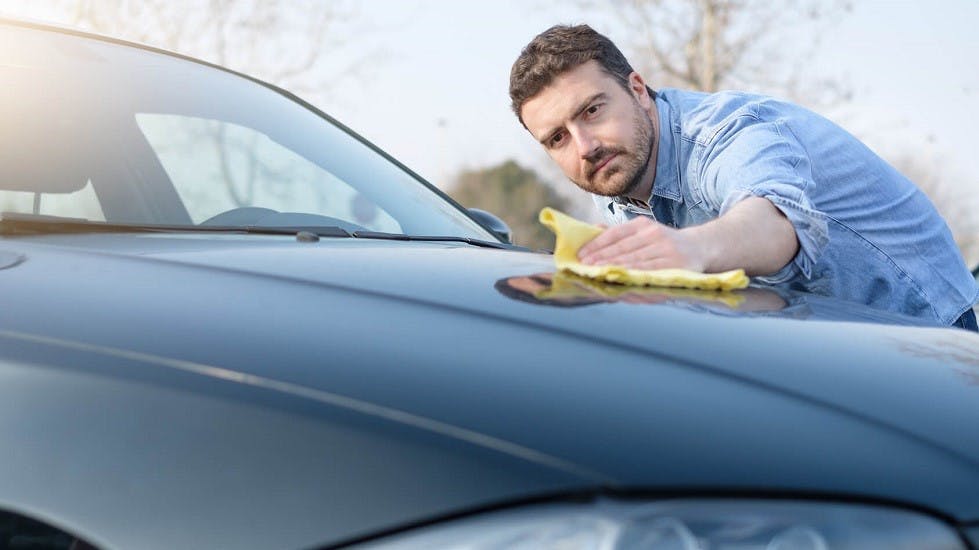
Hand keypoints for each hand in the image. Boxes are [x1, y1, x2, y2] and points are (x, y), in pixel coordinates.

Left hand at [577, 216, 706, 270]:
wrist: (699, 248)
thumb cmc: (662, 242)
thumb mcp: (643, 232)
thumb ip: (619, 233)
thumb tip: (593, 230)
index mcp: (643, 225)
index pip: (616, 234)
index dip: (597, 245)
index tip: (581, 255)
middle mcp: (655, 235)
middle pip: (623, 249)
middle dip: (601, 259)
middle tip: (584, 267)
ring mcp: (666, 251)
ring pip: (635, 262)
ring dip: (614, 270)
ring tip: (597, 275)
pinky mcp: (675, 266)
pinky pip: (649, 275)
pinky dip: (633, 280)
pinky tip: (620, 283)